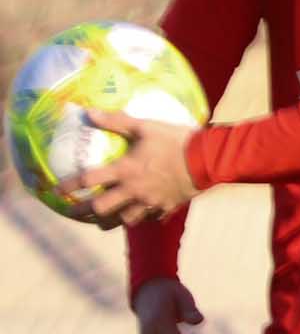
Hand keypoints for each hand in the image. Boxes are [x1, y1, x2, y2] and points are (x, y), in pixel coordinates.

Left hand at [76, 112, 200, 229]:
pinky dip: (143, 217)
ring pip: (124, 220)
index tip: (56, 190)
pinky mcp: (166, 207)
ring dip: (112, 220)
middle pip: (102, 209)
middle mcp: (133, 189)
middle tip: (75, 213)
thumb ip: (116, 121)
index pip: (88, 180)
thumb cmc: (176, 141)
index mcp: (125, 170)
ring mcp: (150, 202)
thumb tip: (88, 112)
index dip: (69, 185)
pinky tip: (142, 214)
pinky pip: (151, 218)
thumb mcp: (145, 127)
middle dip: (85, 213)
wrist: (207, 159)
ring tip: (105, 221)